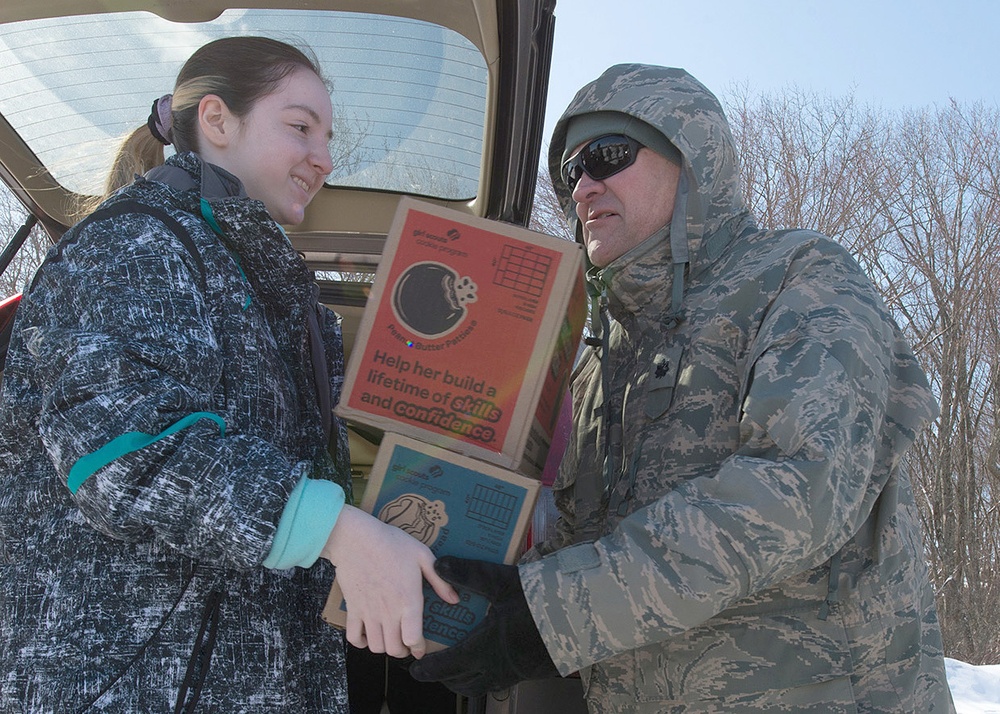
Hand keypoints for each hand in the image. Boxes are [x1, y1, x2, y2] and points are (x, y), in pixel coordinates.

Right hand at [321, 505, 458, 658]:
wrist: (356, 538)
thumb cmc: (391, 543)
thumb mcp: (422, 556)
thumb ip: (440, 580)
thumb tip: (455, 599)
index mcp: (408, 600)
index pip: (413, 639)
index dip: (418, 648)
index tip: (420, 648)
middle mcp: (388, 612)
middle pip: (395, 649)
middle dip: (403, 651)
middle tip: (406, 644)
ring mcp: (369, 612)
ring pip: (376, 647)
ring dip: (384, 648)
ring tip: (390, 639)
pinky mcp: (352, 609)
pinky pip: (353, 637)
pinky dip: (360, 642)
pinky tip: (367, 636)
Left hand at [408, 556, 558, 695]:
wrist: (580, 617)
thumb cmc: (538, 600)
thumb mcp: (500, 581)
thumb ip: (468, 573)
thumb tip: (438, 564)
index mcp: (483, 649)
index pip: (447, 666)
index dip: (428, 669)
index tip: (414, 669)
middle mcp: (495, 668)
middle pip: (461, 683)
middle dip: (444, 677)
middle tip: (433, 667)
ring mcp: (514, 673)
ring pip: (480, 685)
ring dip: (464, 679)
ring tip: (459, 666)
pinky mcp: (530, 672)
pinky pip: (500, 680)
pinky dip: (486, 674)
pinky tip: (491, 656)